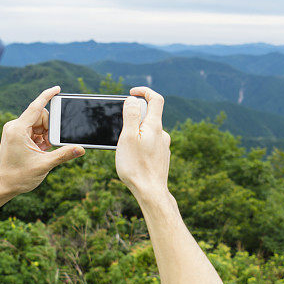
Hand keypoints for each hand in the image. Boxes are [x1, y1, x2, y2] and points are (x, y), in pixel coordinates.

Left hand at [0, 86, 84, 207]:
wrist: (3, 186)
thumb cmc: (19, 177)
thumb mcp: (44, 165)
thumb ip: (63, 154)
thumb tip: (80, 149)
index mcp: (18, 129)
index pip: (36, 106)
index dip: (47, 96)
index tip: (57, 89)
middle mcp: (14, 126)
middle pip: (40, 117)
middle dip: (49, 129)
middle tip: (49, 146)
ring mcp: (14, 131)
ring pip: (38, 124)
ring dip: (45, 136)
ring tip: (42, 151)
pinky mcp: (16, 136)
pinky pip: (33, 131)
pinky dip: (40, 139)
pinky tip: (39, 151)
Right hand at [115, 87, 170, 202]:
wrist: (151, 192)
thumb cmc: (136, 166)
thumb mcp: (128, 137)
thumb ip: (131, 115)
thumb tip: (133, 100)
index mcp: (155, 126)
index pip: (156, 99)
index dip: (144, 92)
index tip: (131, 93)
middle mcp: (162, 135)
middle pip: (150, 116)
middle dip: (134, 116)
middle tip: (120, 127)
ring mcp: (163, 147)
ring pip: (148, 132)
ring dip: (136, 133)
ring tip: (124, 147)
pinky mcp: (161, 158)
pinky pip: (150, 144)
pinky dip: (140, 144)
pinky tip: (132, 157)